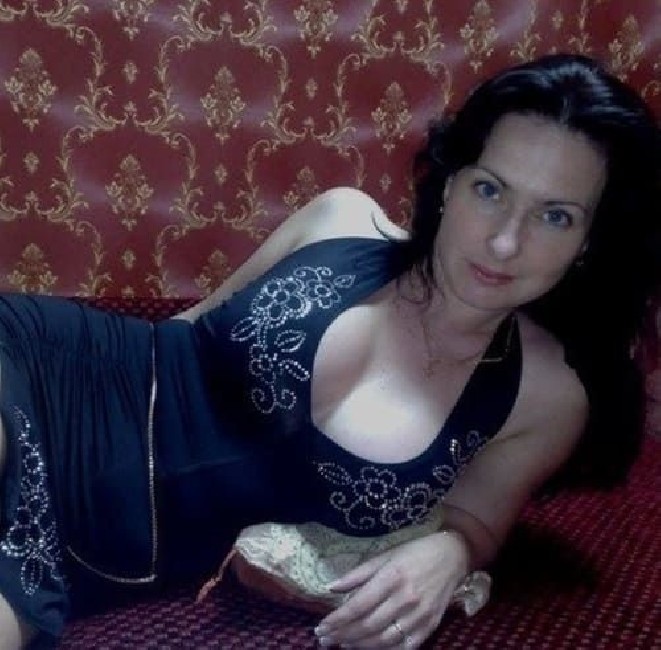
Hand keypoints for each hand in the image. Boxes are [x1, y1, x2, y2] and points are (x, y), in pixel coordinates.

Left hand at [313, 530, 469, 648]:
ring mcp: (419, 615)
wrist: (452, 556)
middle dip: (343, 635)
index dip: (337, 619)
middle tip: (325, 640)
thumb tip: (331, 587)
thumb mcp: (385, 555)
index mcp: (392, 576)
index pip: (358, 605)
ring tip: (343, 645)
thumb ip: (358, 573)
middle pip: (368, 625)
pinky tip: (370, 649)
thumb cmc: (415, 552)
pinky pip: (404, 646)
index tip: (321, 627)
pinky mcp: (430, 626)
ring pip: (384, 639)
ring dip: (360, 646)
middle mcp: (405, 598)